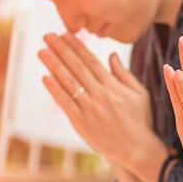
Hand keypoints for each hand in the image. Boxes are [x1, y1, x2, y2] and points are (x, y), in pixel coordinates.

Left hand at [39, 32, 158, 167]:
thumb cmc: (140, 120)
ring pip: (68, 82)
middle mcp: (99, 93)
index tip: (65, 34)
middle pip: (76, 67)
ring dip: (53, 65)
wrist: (136, 148)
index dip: (76, 46)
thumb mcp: (139, 93)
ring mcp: (89, 107)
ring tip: (42, 51)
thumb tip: (112, 54)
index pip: (90, 60)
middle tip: (47, 36)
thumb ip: (124, 73)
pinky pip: (65, 102)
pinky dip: (55, 89)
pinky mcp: (81, 122)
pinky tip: (45, 77)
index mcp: (112, 85)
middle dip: (61, 49)